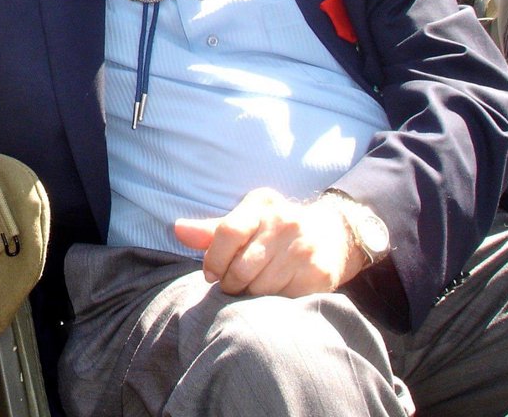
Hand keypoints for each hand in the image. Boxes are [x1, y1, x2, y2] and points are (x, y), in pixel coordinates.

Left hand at [173, 188, 363, 297]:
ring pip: (261, 288)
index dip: (214, 259)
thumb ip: (211, 230)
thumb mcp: (245, 220)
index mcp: (260, 204)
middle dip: (230, 282)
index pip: (228, 231)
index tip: (210, 274)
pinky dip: (272, 303)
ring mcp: (303, 248)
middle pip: (242, 267)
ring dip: (249, 296)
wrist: (330, 235)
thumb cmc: (273, 229)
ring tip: (251, 289)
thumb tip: (177, 229)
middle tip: (232, 285)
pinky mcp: (318, 273)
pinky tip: (273, 294)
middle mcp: (285, 222)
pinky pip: (282, 300)